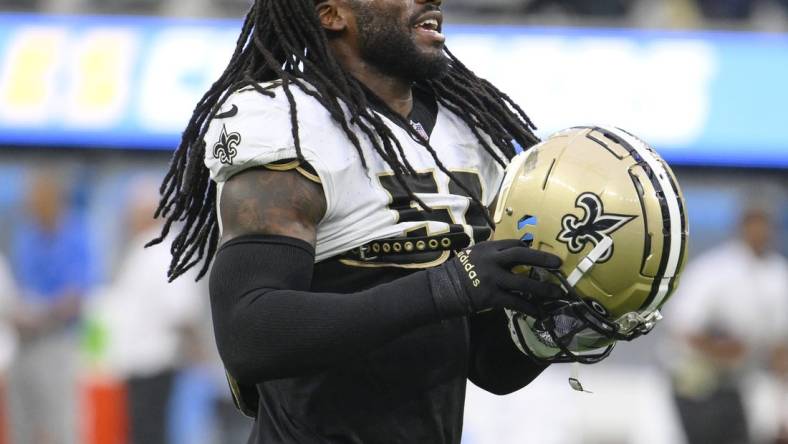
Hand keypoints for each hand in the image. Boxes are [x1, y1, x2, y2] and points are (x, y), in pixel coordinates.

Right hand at [428, 239, 562, 317]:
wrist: (441, 289)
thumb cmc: (458, 272)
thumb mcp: (474, 255)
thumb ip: (492, 254)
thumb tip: (514, 253)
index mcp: (488, 248)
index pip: (514, 245)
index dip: (529, 250)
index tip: (542, 257)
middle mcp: (492, 260)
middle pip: (521, 256)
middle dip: (542, 260)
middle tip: (559, 264)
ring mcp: (492, 279)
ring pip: (523, 282)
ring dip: (542, 288)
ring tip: (557, 293)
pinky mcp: (491, 296)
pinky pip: (515, 302)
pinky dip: (529, 308)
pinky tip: (539, 313)